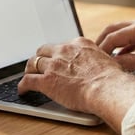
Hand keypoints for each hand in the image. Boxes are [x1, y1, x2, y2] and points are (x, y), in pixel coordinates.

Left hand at [18, 37, 134, 130]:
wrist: (107, 88)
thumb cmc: (112, 79)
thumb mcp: (106, 61)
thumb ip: (97, 60)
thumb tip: (100, 67)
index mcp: (79, 44)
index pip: (62, 46)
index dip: (58, 53)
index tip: (57, 59)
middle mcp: (64, 50)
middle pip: (44, 50)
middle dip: (41, 57)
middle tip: (39, 65)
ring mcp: (53, 65)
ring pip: (33, 63)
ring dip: (30, 69)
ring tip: (28, 75)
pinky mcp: (46, 81)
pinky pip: (28, 81)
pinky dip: (23, 85)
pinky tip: (23, 90)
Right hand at [96, 18, 134, 73]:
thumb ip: (131, 63)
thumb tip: (113, 65)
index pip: (113, 37)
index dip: (101, 49)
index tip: (93, 61)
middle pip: (114, 29)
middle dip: (101, 41)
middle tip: (92, 55)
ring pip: (123, 31)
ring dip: (112, 42)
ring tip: (104, 56)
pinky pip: (133, 36)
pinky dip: (124, 45)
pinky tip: (122, 56)